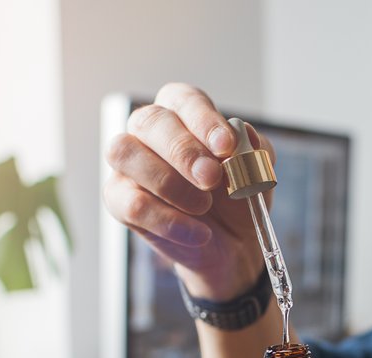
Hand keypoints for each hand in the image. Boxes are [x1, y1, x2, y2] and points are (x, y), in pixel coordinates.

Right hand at [102, 82, 271, 299]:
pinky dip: (168, 221)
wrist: (231, 244)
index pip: (183, 100)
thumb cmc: (235, 197)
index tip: (226, 146)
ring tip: (203, 206)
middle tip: (212, 178)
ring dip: (167, 182)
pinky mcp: (118, 199)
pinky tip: (197, 233)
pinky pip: (132, 204)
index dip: (203, 120)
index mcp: (181, 113)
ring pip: (125, 153)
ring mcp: (128, 164)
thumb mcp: (253, 173)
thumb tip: (244, 135)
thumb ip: (252, 151)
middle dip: (183, 151)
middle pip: (149, 121)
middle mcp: (147, 131)